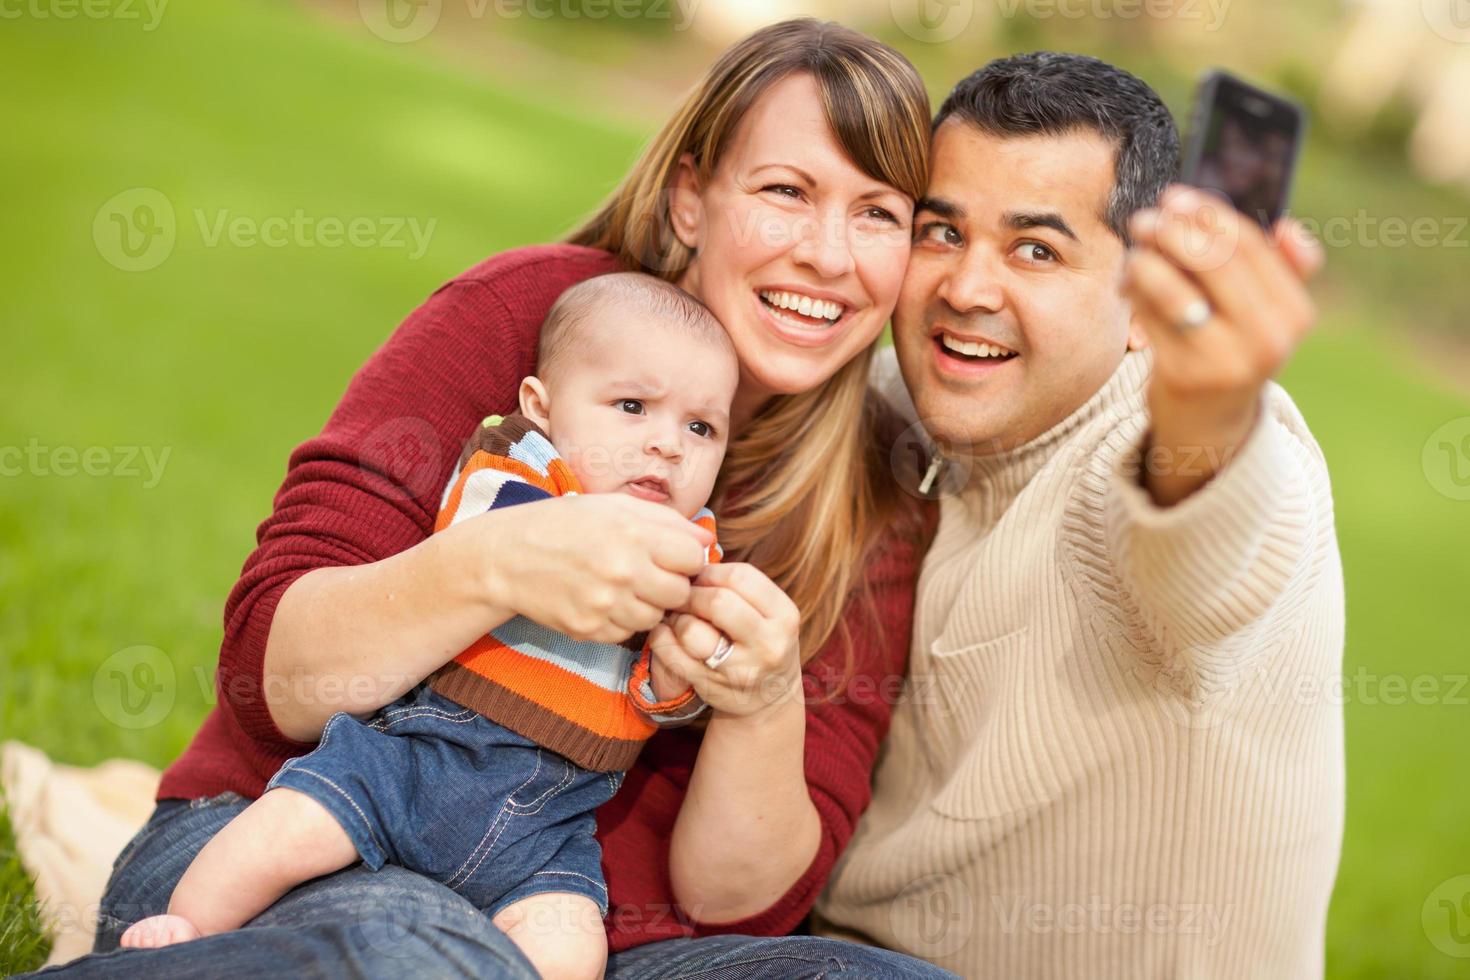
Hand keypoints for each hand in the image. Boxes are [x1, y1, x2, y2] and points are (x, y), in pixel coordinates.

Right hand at [472, 493, 713, 643]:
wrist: (508, 557)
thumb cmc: (566, 524)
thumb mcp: (615, 507)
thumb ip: (667, 521)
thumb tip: (707, 541)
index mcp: (634, 534)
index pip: (694, 559)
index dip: (687, 558)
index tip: (672, 556)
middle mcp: (623, 571)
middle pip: (680, 594)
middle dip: (671, 585)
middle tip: (650, 574)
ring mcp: (606, 605)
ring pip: (656, 618)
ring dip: (647, 605)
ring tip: (623, 586)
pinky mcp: (590, 630)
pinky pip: (627, 633)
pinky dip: (621, 620)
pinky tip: (602, 600)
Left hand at [646, 562, 801, 718]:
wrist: (770, 700)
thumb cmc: (763, 643)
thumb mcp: (770, 613)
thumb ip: (740, 587)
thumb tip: (692, 562)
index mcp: (785, 616)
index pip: (740, 576)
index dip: (711, 571)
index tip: (701, 578)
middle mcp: (768, 644)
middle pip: (715, 601)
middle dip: (692, 594)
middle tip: (684, 597)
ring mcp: (739, 670)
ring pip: (691, 630)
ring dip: (677, 618)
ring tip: (680, 618)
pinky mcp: (712, 688)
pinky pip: (672, 655)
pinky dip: (662, 638)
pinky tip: (667, 632)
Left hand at [1123, 185, 1323, 504]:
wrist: (1209, 426)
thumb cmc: (1234, 351)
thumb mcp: (1267, 317)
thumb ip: (1282, 271)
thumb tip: (1288, 227)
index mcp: (1294, 315)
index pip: (1250, 246)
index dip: (1209, 214)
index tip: (1177, 197)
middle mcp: (1266, 339)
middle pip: (1213, 261)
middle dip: (1173, 232)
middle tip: (1145, 219)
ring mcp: (1223, 360)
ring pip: (1174, 287)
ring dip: (1146, 259)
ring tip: (1136, 248)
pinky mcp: (1181, 375)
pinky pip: (1148, 317)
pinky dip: (1134, 291)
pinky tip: (1128, 282)